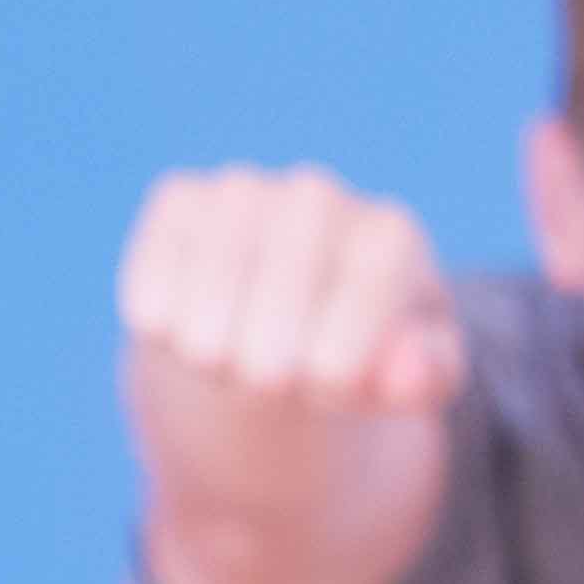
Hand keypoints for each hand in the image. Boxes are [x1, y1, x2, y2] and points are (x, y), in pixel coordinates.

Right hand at [116, 163, 462, 418]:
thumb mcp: (402, 380)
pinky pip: (158, 261)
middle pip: (290, 271)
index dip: (340, 355)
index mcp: (390, 234)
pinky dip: (162, 318)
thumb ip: (425, 380)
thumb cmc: (349, 352)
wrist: (276, 325)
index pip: (369, 286)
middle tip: (268, 387)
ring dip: (212, 342)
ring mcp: (245, 190)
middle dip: (271, 353)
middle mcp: (319, 195)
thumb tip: (407, 373)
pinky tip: (180, 332)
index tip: (325, 392)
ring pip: (217, 268)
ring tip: (224, 365)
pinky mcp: (180, 199)